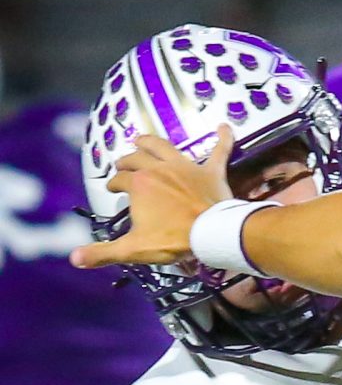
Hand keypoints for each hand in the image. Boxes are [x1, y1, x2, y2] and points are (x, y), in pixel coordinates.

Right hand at [71, 125, 234, 268]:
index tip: (113, 188)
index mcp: (140, 184)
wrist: (212, 233)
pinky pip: (219, 151)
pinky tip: (224, 127)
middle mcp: (160, 169)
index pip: (120, 179)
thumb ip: (104, 252)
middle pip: (138, 159)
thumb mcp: (134, 249)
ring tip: (143, 139)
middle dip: (127, 161)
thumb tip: (75, 258)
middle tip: (122, 164)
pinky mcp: (211, 172)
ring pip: (165, 147)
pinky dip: (223, 139)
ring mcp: (186, 168)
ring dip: (152, 142)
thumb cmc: (174, 239)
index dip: (114, 183)